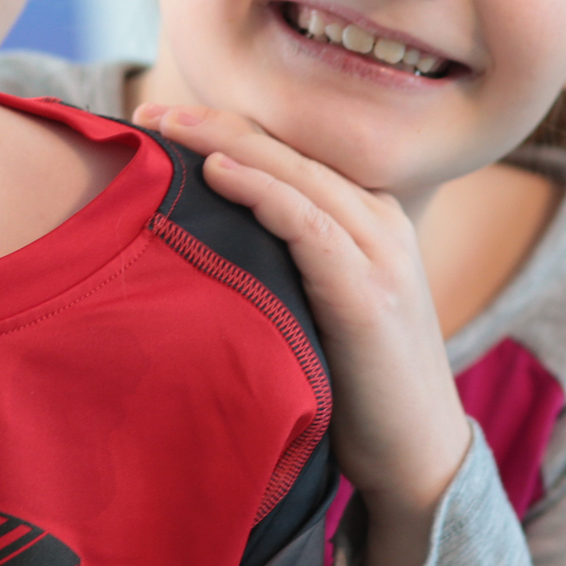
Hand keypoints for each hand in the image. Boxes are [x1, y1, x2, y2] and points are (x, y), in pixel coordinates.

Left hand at [137, 104, 471, 565]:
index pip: (291, 153)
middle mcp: (381, 223)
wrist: (418, 456)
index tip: (160, 117)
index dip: (227, 127)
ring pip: (295, 174)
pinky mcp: (369, 293)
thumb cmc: (357, 388)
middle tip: (147, 109)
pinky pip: (308, 223)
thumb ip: (284, 265)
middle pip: (288, 151)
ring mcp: (381, 254)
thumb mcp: (319, 308)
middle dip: (214, 123)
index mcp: (370, 219)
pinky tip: (218, 174)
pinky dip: (262, 192)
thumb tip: (202, 244)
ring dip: (225, 143)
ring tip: (167, 123)